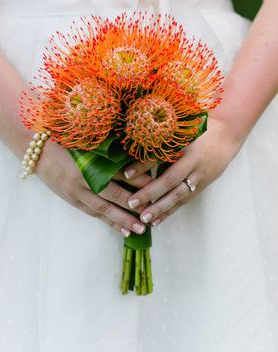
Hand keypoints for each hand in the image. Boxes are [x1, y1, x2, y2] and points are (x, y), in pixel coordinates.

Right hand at [34, 139, 147, 236]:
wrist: (37, 152)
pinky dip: (109, 222)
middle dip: (133, 204)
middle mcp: (83, 179)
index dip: (136, 179)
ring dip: (122, 220)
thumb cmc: (64, 141)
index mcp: (88, 161)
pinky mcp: (73, 200)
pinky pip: (94, 213)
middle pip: (112, 194)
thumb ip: (107, 150)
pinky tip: (122, 230)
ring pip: (103, 209)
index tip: (155, 184)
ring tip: (140, 229)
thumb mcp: (86, 142)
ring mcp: (76, 192)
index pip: (117, 172)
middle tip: (151, 212)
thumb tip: (133, 157)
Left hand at [122, 117, 242, 225]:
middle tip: (131, 203)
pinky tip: (156, 221)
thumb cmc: (196, 130)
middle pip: (171, 179)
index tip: (126, 174)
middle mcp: (194, 161)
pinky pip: (184, 200)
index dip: (144, 165)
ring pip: (179, 194)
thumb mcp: (179, 132)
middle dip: (151, 192)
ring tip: (143, 218)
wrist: (226, 136)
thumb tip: (131, 153)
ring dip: (161, 208)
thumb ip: (160, 143)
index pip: (161, 155)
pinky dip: (170, 211)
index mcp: (186, 143)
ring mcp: (200, 175)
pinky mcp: (202, 185)